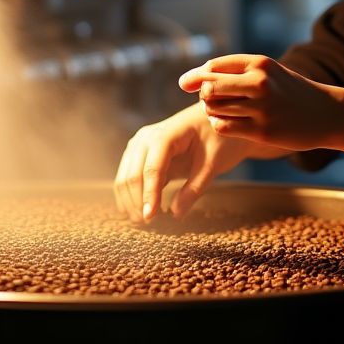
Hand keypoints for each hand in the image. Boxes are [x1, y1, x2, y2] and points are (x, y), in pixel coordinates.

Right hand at [114, 101, 256, 223]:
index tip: (150, 218)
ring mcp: (140, 144)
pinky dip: (130, 194)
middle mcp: (146, 137)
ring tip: (143, 221)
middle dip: (136, 201)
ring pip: (125, 177)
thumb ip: (194, 188)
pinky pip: (128, 175)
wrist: (216, 118)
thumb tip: (175, 214)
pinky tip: (139, 210)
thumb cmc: (218, 137)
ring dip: (130, 200)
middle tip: (148, 225)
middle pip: (132, 174)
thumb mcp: (213, 163)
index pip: (151, 169)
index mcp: (166, 135)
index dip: (149, 195)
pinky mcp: (139, 153)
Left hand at [180, 54, 343, 152]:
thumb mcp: (269, 72)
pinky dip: (218, 125)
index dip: (194, 75)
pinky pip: (224, 127)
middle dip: (202, 94)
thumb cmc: (291, 91)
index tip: (185, 84)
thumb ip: (237, 72)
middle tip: (208, 100)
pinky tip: (226, 123)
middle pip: (210, 87)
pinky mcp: (264, 131)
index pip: (213, 66)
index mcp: (260, 63)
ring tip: (220, 111)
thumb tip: (198, 77)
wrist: (328, 113)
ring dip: (210, 111)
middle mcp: (260, 82)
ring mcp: (263, 108)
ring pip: (215, 108)